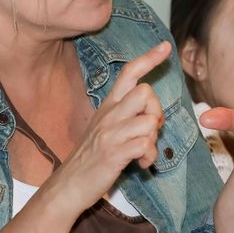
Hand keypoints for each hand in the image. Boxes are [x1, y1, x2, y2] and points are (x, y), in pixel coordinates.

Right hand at [51, 41, 169, 211]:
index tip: (165, 47)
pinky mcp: (114, 154)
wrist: (68, 185)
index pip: (128, 73)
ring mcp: (110, 134)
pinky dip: (149, 156)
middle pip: (145, 92)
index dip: (148, 58)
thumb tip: (153, 116)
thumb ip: (126, 117)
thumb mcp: (105, 129)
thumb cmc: (90, 157)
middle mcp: (109, 115)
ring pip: (149, 121)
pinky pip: (145, 145)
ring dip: (153, 139)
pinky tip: (141, 164)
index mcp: (108, 106)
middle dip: (156, 111)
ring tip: (143, 153)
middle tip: (150, 130)